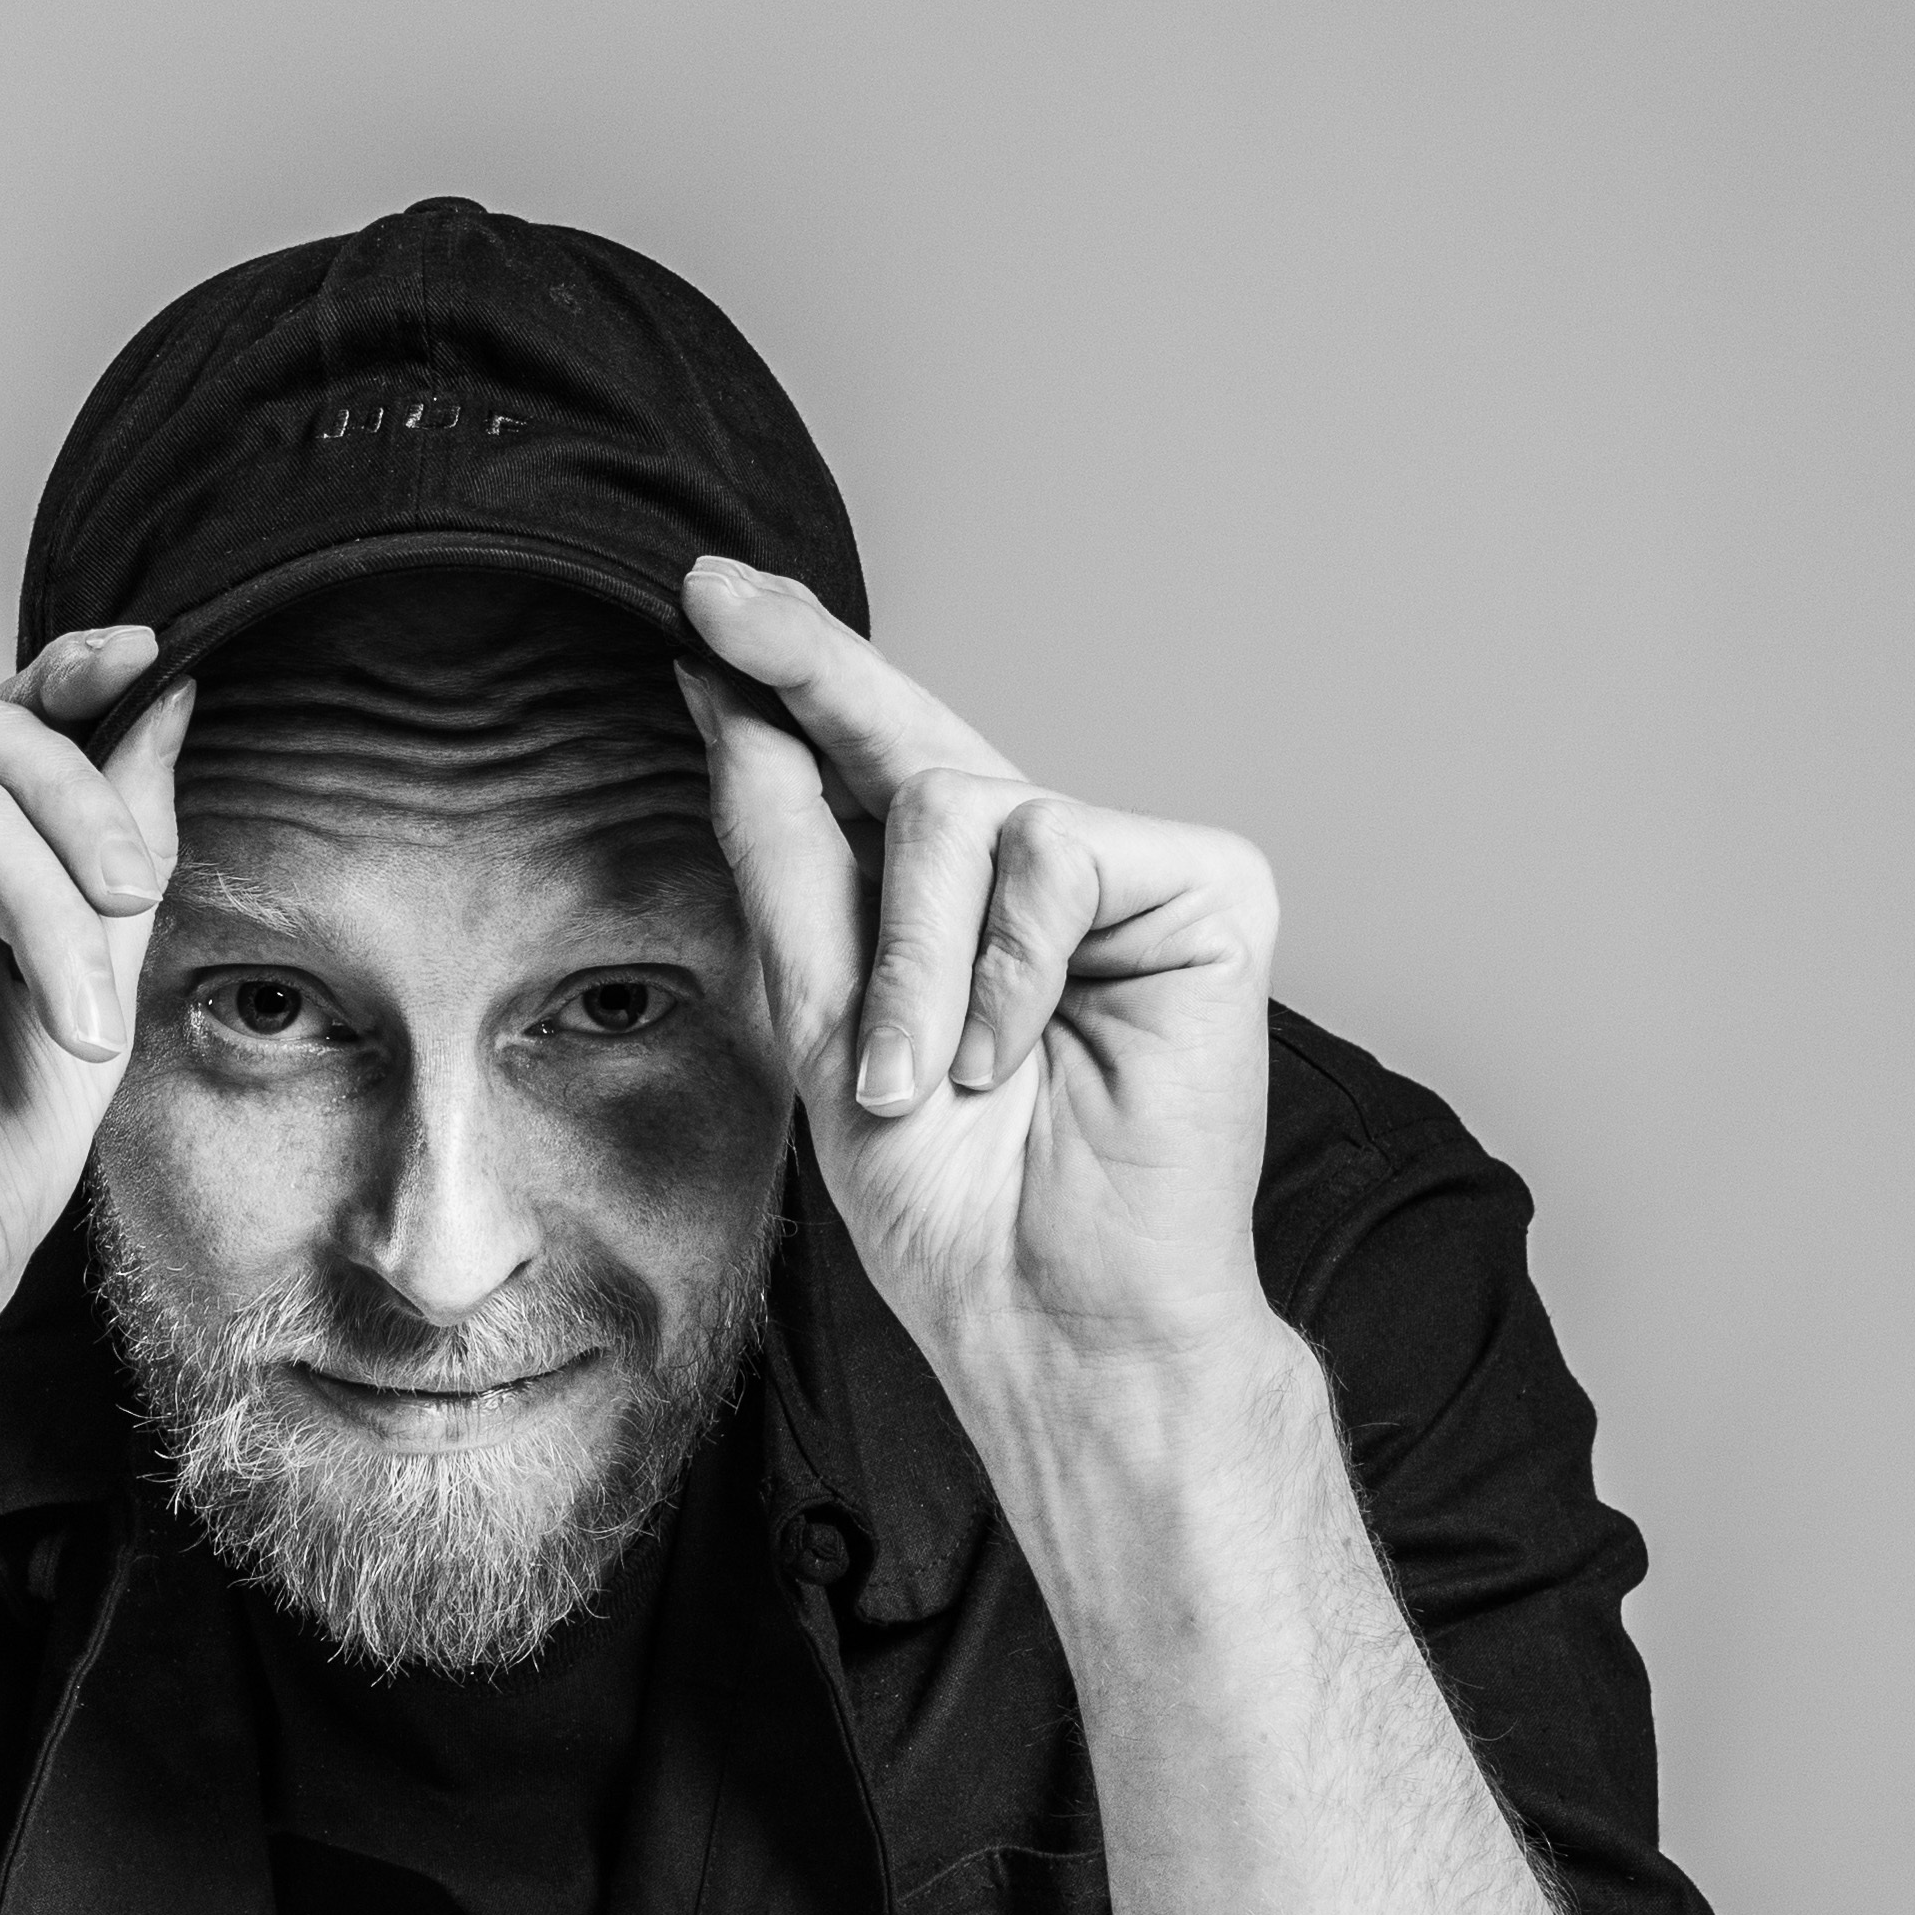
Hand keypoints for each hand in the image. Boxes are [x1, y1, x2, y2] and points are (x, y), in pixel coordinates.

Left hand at [676, 558, 1282, 1402]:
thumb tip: (740, 714)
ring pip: (957, 805)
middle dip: (813, 674)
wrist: (1052, 1310)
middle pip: (913, 735)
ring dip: (910, 958)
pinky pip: (1051, 852)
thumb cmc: (950, 1202)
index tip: (707, 604)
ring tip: (917, 1074)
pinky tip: (1014, 1054)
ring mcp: (1128, 873)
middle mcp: (1041, 873)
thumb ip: (789, 864)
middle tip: (720, 604)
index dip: (794, 679)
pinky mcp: (1208, 887)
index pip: (866, 769)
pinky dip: (1004, 969)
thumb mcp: (818, 1020)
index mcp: (952, 908)